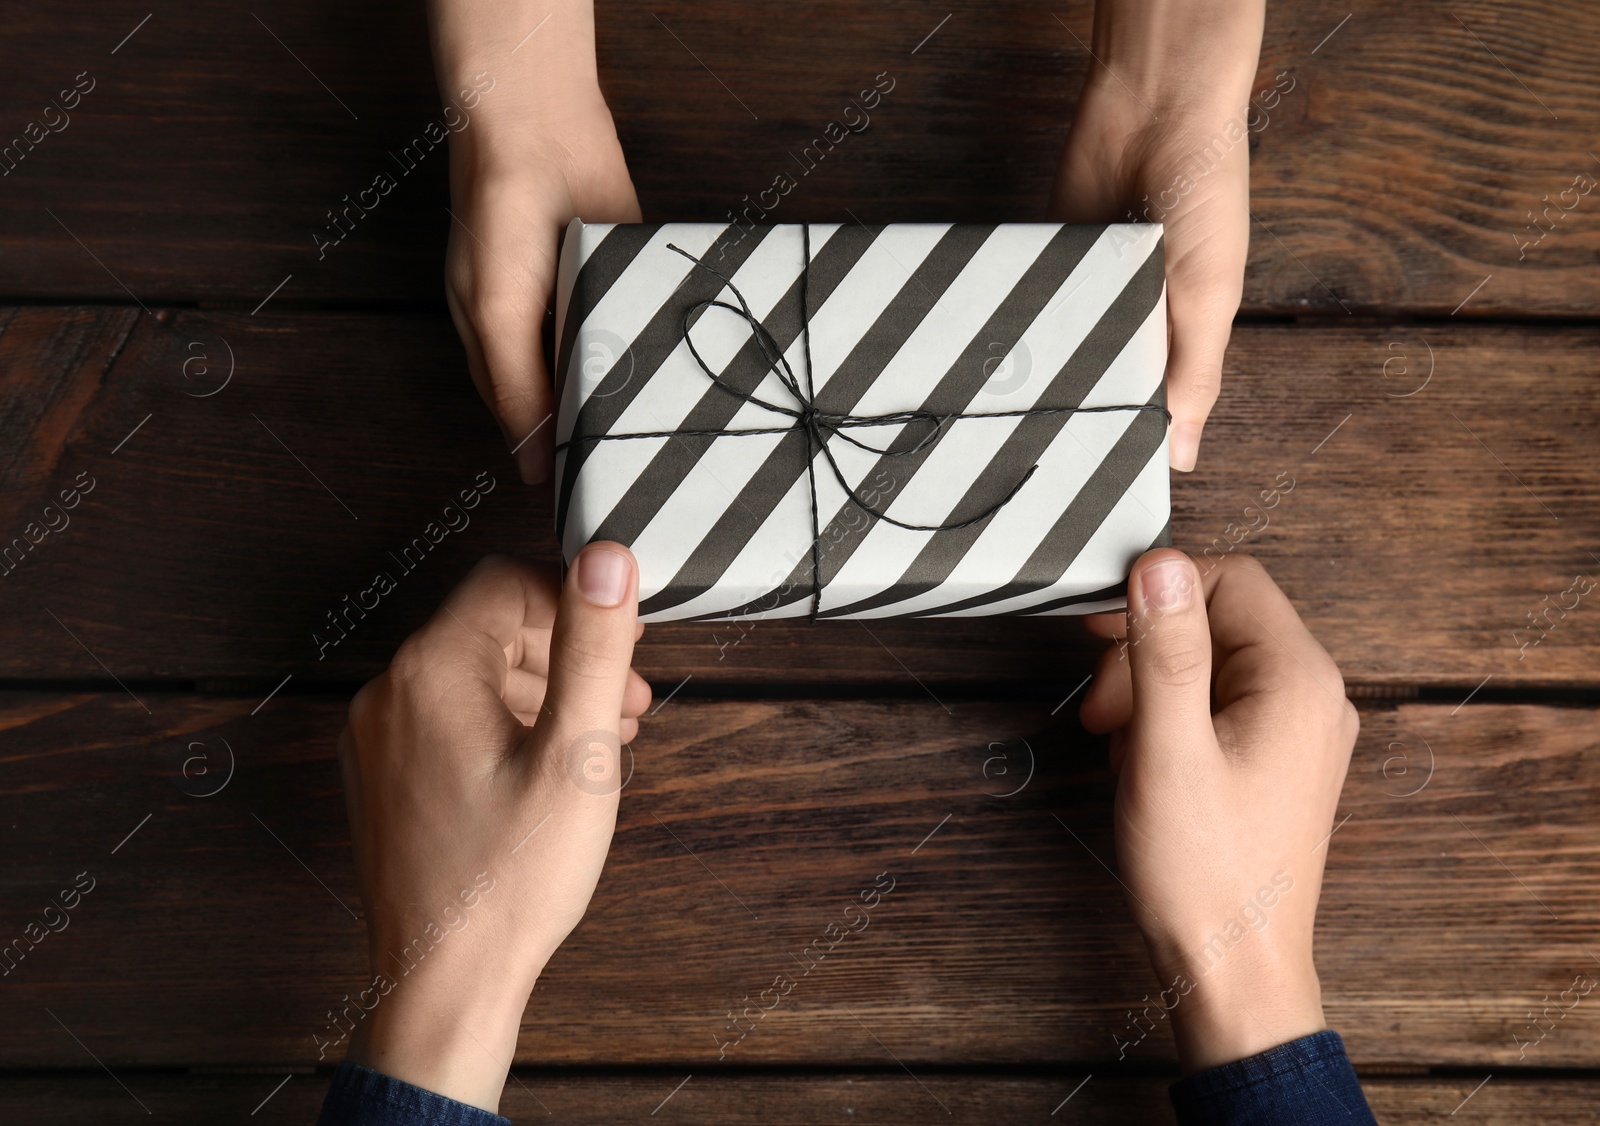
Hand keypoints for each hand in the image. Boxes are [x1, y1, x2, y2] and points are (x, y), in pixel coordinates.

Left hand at [336, 547, 650, 1110]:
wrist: (443, 982)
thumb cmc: (510, 881)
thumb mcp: (577, 755)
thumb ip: (592, 645)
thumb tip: (606, 557)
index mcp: (431, 672)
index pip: (505, 580)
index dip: (574, 598)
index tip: (623, 638)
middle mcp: (388, 694)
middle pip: (488, 625)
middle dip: (566, 648)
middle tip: (625, 696)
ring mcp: (378, 739)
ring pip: (471, 674)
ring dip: (542, 687)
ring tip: (602, 735)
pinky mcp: (383, 778)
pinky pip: (447, 718)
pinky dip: (504, 723)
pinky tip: (550, 767)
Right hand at [428, 0, 641, 482]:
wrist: (541, 132)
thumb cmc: (499, 218)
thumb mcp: (497, 314)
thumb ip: (518, 389)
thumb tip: (534, 467)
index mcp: (504, 363)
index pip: (537, 438)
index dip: (566, 472)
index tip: (599, 511)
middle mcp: (548, 348)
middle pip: (584, 413)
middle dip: (611, 443)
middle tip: (649, 487)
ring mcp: (589, 319)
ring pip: (621, 379)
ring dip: (641, 401)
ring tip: (676, 444)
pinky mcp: (625, 290)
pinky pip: (646, 334)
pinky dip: (661, 352)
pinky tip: (689, 379)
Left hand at [1049, 0, 1265, 470]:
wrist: (1157, 108)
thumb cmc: (1205, 193)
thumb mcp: (1209, 296)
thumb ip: (1193, 375)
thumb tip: (1182, 455)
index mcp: (1178, 338)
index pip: (1146, 409)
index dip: (1120, 440)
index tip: (1086, 483)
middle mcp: (1130, 321)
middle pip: (1092, 383)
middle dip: (1070, 409)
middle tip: (1031, 457)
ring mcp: (1087, 292)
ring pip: (1052, 350)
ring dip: (1035, 369)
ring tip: (1004, 414)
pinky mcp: (1051, 261)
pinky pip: (1026, 303)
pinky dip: (1015, 320)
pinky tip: (989, 354)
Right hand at [1080, 550, 1358, 1072]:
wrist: (1232, 968)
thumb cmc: (1204, 875)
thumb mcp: (1166, 750)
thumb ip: (1164, 651)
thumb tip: (1159, 564)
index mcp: (1298, 681)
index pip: (1229, 579)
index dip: (1158, 594)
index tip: (1102, 631)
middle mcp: (1312, 697)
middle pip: (1217, 620)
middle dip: (1147, 652)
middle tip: (1102, 706)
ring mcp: (1299, 731)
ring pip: (1212, 664)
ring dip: (1152, 689)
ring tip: (1121, 744)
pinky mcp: (1277, 761)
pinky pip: (1218, 705)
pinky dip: (1171, 721)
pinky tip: (1144, 763)